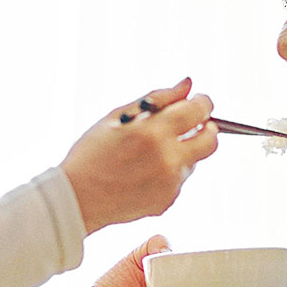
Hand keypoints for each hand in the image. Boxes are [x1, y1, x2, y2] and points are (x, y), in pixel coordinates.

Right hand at [61, 79, 219, 233]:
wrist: (76, 199)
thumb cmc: (91, 153)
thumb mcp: (117, 117)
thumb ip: (158, 98)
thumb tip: (187, 85)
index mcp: (153, 132)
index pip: (199, 110)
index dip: (203, 102)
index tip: (198, 101)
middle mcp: (168, 159)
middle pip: (211, 140)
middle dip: (208, 128)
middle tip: (194, 124)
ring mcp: (170, 183)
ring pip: (194, 160)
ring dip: (183, 151)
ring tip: (149, 154)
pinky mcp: (167, 201)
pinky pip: (179, 180)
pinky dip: (169, 172)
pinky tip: (142, 173)